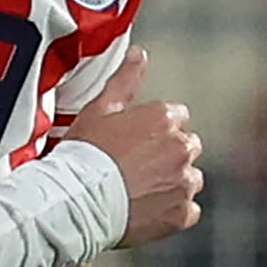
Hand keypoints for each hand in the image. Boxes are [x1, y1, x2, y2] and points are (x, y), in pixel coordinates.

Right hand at [61, 49, 202, 247]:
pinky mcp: (181, 212)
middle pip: (187, 146)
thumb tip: (138, 53)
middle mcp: (181, 147)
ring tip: (139, 188)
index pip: (177, 116)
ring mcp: (184, 182)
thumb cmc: (84, 155)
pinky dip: (173, 210)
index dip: (154, 128)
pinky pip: (187, 210)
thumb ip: (125, 80)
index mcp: (164, 118)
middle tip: (135, 165)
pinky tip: (148, 208)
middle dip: (168, 154)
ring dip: (172, 182)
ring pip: (189, 178)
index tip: (136, 140)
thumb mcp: (99, 109)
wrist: (78, 200)